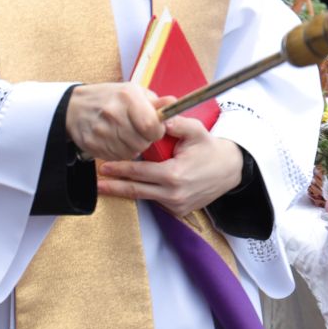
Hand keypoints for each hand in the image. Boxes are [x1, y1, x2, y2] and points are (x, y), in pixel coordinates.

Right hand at [66, 83, 168, 161]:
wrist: (74, 106)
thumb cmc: (110, 98)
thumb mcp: (133, 92)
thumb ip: (155, 101)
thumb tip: (173, 104)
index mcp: (127, 97)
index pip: (152, 125)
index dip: (157, 131)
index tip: (155, 129)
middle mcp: (113, 113)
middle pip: (142, 142)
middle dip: (145, 140)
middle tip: (139, 132)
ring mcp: (101, 130)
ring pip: (131, 152)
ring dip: (133, 147)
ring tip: (126, 135)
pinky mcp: (92, 144)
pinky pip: (116, 157)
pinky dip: (120, 152)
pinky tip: (115, 140)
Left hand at [98, 118, 244, 213]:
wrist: (229, 170)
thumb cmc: (209, 149)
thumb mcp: (196, 131)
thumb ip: (177, 123)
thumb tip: (160, 117)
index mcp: (174, 175)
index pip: (139, 173)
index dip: (120, 170)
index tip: (104, 168)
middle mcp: (173, 194)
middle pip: (136, 191)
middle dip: (114, 187)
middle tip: (98, 183)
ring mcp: (176, 205)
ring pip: (145, 198)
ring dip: (127, 191)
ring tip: (109, 186)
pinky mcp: (179, 211)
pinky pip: (157, 202)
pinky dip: (146, 194)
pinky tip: (134, 188)